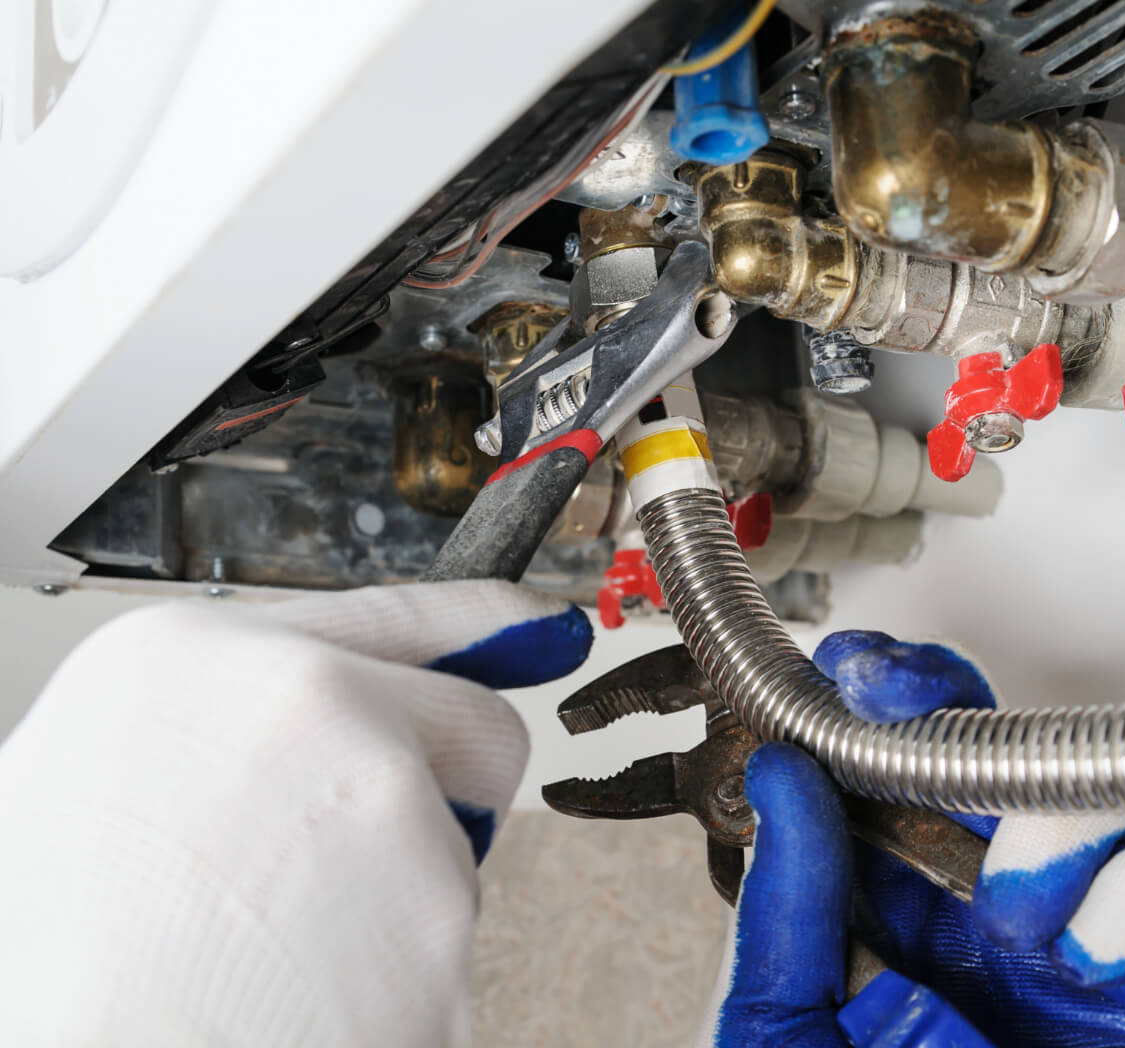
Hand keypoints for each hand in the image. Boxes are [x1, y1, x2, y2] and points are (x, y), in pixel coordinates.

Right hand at [0, 582, 591, 1047]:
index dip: (482, 625)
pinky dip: (402, 975)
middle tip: (356, 864)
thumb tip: (284, 727)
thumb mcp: (83, 781)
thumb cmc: (55, 955)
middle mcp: (307, 702)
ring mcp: (384, 799)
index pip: (393, 613)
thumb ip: (211, 728)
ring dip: (404, 896)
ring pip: (459, 844)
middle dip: (452, 788)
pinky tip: (312, 996)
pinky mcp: (438, 908)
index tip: (544, 628)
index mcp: (196, 658)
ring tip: (283, 949)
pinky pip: (447, 938)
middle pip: (477, 725)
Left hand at [714, 631, 1124, 1047]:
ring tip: (1009, 906)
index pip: (888, 782)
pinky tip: (1087, 958)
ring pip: (1088, 802)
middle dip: (953, 712)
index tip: (852, 671)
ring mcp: (1076, 952)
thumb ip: (784, 922)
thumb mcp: (783, 1043)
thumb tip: (780, 786)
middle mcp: (982, 924)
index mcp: (886, 928)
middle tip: (905, 703)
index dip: (880, 708)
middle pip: (987, 761)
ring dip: (1047, 824)